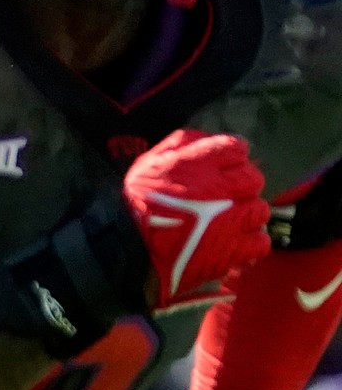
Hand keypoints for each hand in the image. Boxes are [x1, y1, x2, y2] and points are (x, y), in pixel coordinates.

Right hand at [122, 130, 270, 308]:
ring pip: (260, 209)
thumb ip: (178, 146)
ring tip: (225, 224)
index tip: (220, 170)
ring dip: (245, 216)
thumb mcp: (147, 164)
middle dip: (240, 187)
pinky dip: (249, 244)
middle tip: (221, 199)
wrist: (127, 251)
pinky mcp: (237, 249)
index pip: (236, 148)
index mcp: (199, 164)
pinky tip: (232, 246)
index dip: (230, 158)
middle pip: (253, 178)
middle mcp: (221, 187)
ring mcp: (232, 219)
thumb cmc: (135, 206)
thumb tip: (205, 138)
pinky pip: (261, 241)